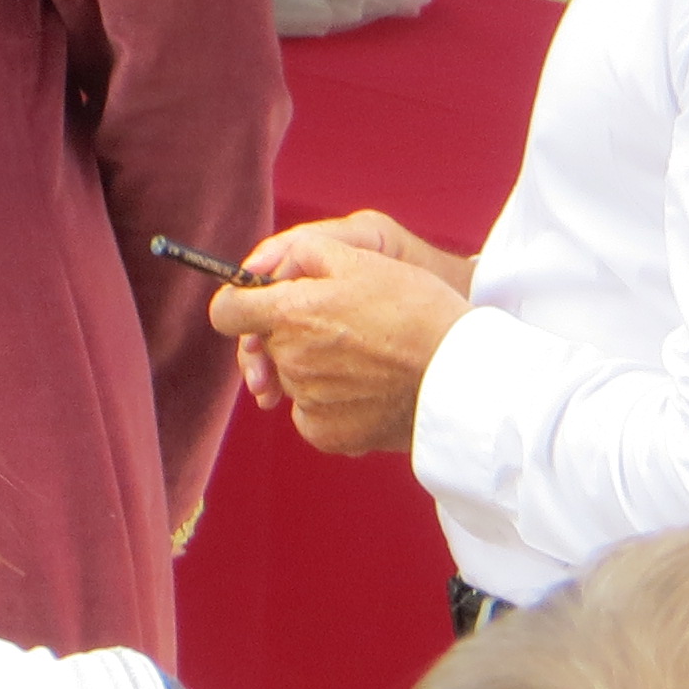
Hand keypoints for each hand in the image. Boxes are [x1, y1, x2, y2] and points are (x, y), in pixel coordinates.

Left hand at [206, 219, 473, 457]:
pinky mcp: (326, 434)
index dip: (241, 302)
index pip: (227, 311)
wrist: (461, 376)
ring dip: (315, 366)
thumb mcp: (362, 259)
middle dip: (290, 332)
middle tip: (341, 327)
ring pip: (293, 377)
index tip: (261, 302)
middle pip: (268, 344)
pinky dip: (331, 402)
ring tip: (366, 357)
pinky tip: (367, 388)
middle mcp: (290, 360)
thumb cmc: (417, 310)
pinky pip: (311, 413)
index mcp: (291, 314)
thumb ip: (303, 255)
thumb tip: (269, 271)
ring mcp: (306, 400)